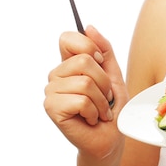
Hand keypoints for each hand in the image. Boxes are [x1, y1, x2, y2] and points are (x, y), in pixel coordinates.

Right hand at [44, 25, 128, 158]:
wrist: (110, 137)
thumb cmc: (111, 106)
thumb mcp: (113, 73)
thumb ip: (104, 50)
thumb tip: (89, 27)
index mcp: (69, 64)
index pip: (67, 38)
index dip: (87, 46)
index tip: (100, 62)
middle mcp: (57, 75)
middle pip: (83, 59)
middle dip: (103, 80)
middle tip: (104, 96)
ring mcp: (51, 92)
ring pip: (84, 82)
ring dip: (101, 99)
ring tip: (99, 110)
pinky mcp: (51, 109)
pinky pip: (81, 100)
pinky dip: (94, 111)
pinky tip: (91, 119)